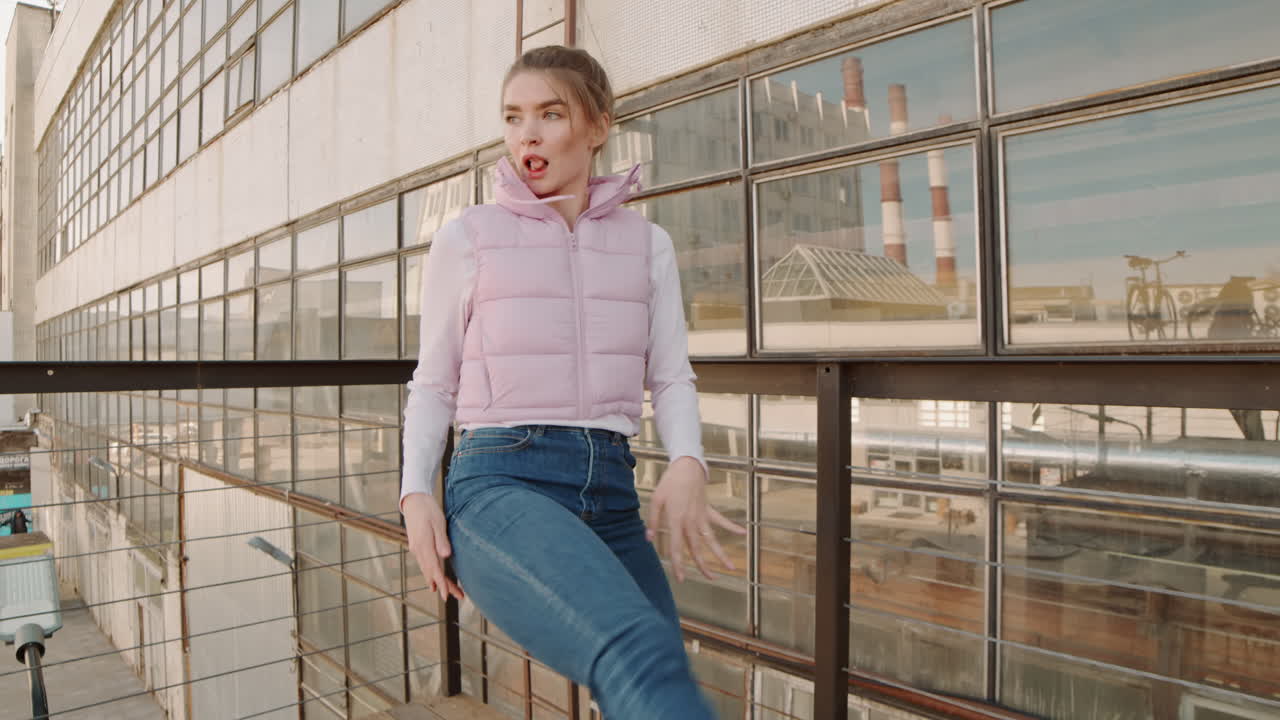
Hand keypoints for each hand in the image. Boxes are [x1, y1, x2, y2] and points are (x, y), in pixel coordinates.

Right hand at [402, 493, 465, 602]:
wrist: (414, 500)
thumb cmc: (428, 509)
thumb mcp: (438, 522)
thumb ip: (442, 540)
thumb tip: (446, 556)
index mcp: (423, 545)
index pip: (434, 569)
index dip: (441, 583)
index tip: (447, 595)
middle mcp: (418, 550)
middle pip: (431, 573)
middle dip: (444, 586)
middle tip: (457, 597)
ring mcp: (417, 549)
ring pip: (428, 570)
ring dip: (438, 581)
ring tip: (450, 592)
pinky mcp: (418, 546)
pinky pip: (425, 564)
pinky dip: (431, 574)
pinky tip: (434, 580)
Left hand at [645, 457, 746, 581]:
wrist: (686, 466)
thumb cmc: (669, 482)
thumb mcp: (656, 500)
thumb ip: (652, 520)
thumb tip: (648, 538)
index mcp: (677, 520)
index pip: (678, 547)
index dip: (679, 564)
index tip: (681, 578)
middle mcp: (691, 521)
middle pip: (698, 548)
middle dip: (704, 566)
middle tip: (711, 579)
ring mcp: (702, 516)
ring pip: (712, 539)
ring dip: (721, 553)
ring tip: (731, 567)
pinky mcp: (708, 509)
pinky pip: (721, 520)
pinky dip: (732, 527)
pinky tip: (743, 533)